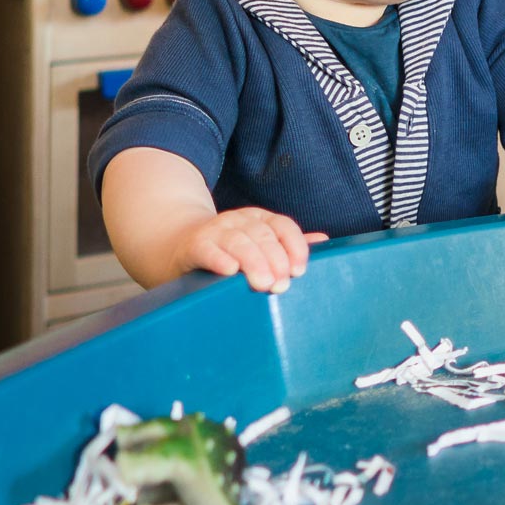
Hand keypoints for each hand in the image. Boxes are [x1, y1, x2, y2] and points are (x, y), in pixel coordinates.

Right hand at [179, 207, 327, 292]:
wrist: (180, 245)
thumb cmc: (229, 250)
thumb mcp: (259, 244)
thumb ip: (288, 244)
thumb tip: (324, 241)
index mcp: (260, 219)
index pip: (283, 226)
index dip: (294, 247)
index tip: (300, 270)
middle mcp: (239, 220)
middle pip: (263, 236)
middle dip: (275, 260)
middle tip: (281, 285)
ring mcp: (216, 230)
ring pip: (239, 242)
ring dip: (253, 262)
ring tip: (263, 283)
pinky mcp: (195, 245)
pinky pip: (209, 250)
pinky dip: (220, 259)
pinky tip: (230, 271)